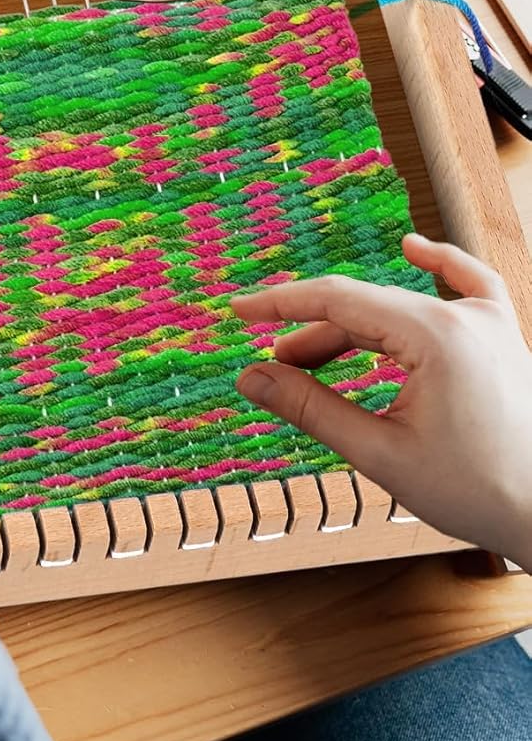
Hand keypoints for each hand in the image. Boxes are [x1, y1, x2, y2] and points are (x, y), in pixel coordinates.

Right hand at [231, 234, 531, 565]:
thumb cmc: (480, 491)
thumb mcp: (379, 453)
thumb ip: (310, 408)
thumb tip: (252, 378)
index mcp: (435, 337)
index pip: (338, 300)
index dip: (280, 304)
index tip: (239, 309)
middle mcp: (465, 318)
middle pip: (364, 308)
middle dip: (310, 336)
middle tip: (272, 370)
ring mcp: (489, 325)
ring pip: (400, 307)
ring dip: (351, 328)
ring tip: (310, 361)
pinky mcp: (502, 341)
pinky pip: (471, 285)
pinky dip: (441, 266)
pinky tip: (414, 248)